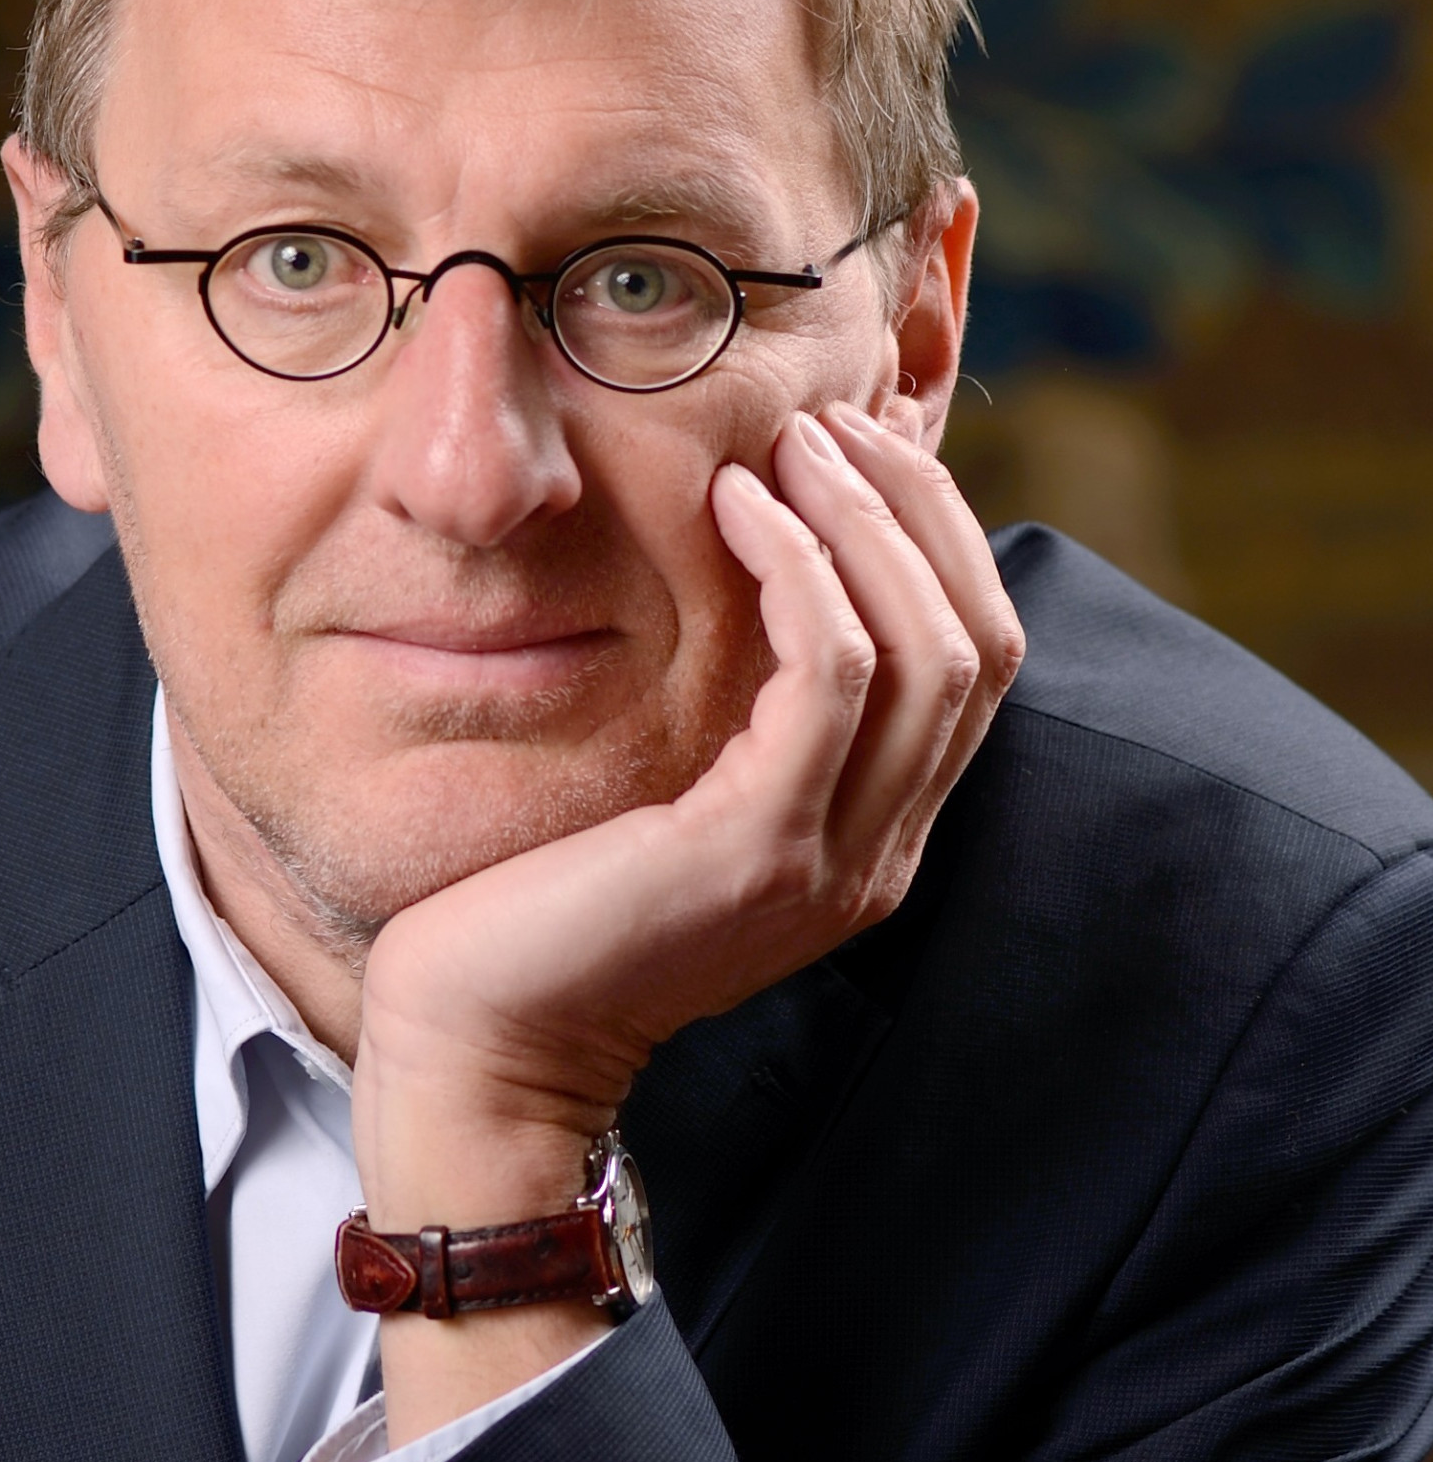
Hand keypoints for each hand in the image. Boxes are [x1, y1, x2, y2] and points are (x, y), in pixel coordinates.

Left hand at [352, 402, 1025, 1440]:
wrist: (483, 1040)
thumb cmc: (554, 898)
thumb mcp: (678, 793)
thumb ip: (743, 712)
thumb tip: (769, 568)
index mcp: (872, 835)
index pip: (975, 659)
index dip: (938, 534)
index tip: (866, 441)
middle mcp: (881, 852)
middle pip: (978, 641)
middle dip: (919, 508)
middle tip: (833, 421)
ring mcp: (832, 859)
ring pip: (926, 650)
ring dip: (869, 521)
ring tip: (793, 443)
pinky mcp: (757, 850)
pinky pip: (827, 677)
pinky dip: (802, 572)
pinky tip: (737, 506)